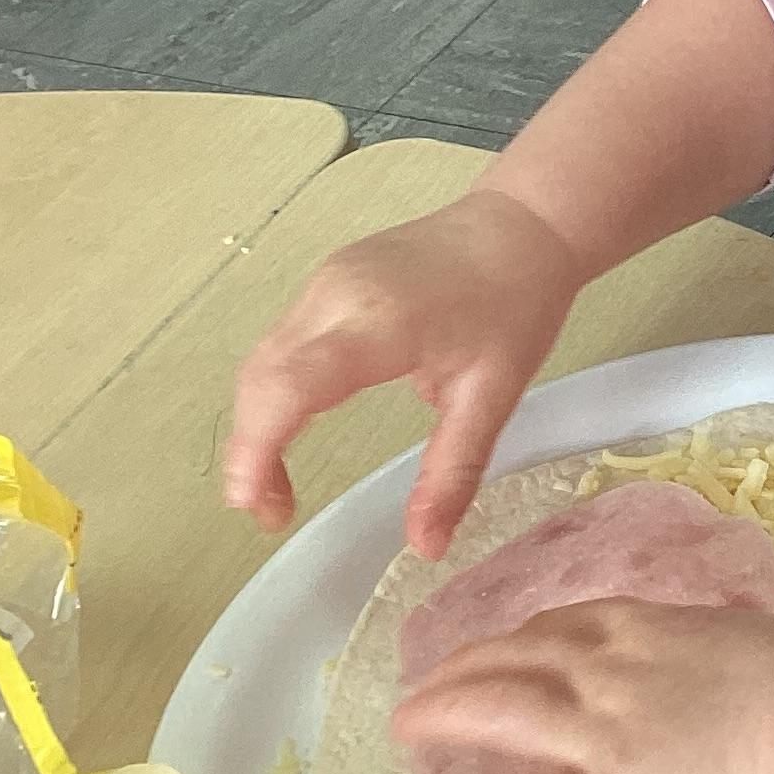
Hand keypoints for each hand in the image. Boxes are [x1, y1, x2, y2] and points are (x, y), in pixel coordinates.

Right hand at [226, 190, 583, 550]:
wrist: (521, 225)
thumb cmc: (514, 305)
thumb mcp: (493, 397)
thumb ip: (453, 472)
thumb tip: (425, 548)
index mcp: (381, 323)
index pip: (294, 384)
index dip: (259, 445)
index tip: (252, 503)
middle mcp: (337, 295)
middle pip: (263, 377)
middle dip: (252, 450)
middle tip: (271, 514)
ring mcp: (325, 281)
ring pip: (264, 358)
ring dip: (257, 423)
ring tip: (277, 488)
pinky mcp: (326, 279)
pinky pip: (281, 341)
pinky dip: (273, 392)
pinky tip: (291, 430)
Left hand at [395, 602, 773, 773]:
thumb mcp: (747, 640)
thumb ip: (710, 648)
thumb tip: (712, 657)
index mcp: (647, 626)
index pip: (563, 627)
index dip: (519, 642)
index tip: (498, 653)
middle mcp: (606, 669)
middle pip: (513, 660)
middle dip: (461, 671)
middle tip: (429, 690)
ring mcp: (597, 735)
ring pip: (500, 713)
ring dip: (443, 717)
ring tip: (407, 730)